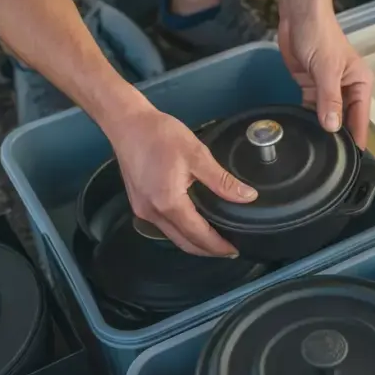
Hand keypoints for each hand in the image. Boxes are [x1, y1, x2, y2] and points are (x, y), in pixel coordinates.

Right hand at [106, 107, 257, 256]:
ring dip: (193, 242)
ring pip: (172, 237)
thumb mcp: (197, 155)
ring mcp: (142, 210)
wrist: (127, 123)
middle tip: (228, 250)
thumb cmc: (160, 135)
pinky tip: (193, 223)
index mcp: (169, 203)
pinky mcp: (138, 204)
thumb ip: (222, 181)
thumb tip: (248, 196)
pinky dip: (180, 231)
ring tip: (214, 238)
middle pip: (184, 243)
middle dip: (207, 250)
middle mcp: (153, 213)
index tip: (235, 251)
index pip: (198, 235)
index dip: (217, 246)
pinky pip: (163, 226)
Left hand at [277, 12, 373, 148]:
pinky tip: (304, 134)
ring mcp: (328, 89)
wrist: (299, 16)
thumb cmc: (320, 36)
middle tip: (331, 163)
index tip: (353, 161)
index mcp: (360, 83)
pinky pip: (311, 109)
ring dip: (322, 130)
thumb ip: (330, 100)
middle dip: (338, 137)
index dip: (356, 138)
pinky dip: (307, 119)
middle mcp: (347, 89)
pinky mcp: (311, 87)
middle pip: (345, 119)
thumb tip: (332, 128)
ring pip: (327, 116)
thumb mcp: (327, 69)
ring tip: (318, 154)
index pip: (360, 117)